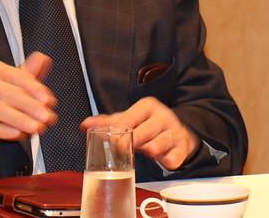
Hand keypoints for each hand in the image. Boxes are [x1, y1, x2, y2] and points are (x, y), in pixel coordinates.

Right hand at [0, 53, 57, 171]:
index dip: (36, 89)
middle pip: (10, 94)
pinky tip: (17, 135)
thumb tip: (44, 59)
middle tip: (48, 118)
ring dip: (20, 120)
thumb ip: (23, 73)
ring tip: (37, 128)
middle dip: (32, 107)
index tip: (50, 101)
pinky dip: (2, 130)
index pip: (18, 76)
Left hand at [82, 98, 197, 170]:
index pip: (128, 119)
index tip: (110, 141)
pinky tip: (166, 161)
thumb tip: (85, 125)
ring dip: (150, 151)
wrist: (178, 130)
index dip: (117, 132)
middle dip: (131, 143)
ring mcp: (174, 132)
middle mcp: (162, 117)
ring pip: (158, 144)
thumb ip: (108, 123)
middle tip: (121, 150)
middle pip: (142, 132)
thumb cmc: (149, 125)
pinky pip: (176, 156)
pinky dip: (170, 160)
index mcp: (147, 106)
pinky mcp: (182, 147)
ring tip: (146, 152)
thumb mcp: (130, 119)